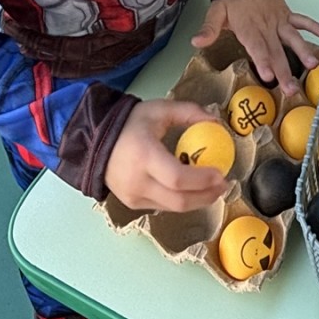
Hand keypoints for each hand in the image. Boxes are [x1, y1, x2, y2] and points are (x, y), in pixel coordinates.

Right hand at [102, 99, 230, 211]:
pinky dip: (181, 200)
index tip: (221, 173)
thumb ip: (189, 112)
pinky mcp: (132, 204)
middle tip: (224, 185)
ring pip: (173, 208)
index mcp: (144, 156)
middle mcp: (137, 181)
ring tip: (213, 188)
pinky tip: (191, 189)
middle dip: (207, 196)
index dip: (202, 180)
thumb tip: (216, 121)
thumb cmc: (130, 124)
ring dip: (197, 201)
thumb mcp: (159, 110)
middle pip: (179, 201)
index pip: (177, 178)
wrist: (95, 141)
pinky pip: (163, 206)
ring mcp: (133, 197)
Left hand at [191, 0, 318, 97]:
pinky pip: (302, 20)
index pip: (257, 47)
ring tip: (312, 65)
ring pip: (292, 38)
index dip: (264, 61)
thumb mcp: (216, 12)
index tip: (269, 75)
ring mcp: (279, 20)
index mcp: (249, 27)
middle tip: (290, 89)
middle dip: (284, 71)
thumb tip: (196, 42)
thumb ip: (209, 29)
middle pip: (276, 51)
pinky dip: (313, 26)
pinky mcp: (286, 14)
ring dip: (303, 52)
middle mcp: (266, 25)